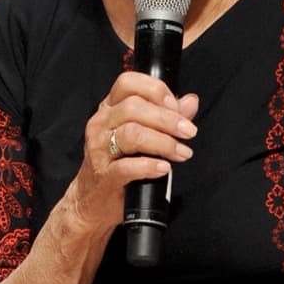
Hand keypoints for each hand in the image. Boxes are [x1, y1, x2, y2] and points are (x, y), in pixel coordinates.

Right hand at [67, 71, 198, 230]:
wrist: (92, 201)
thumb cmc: (117, 163)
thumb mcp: (140, 134)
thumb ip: (165, 115)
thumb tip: (190, 101)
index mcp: (109, 109)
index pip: (128, 82)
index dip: (155, 89)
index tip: (176, 105)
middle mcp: (101, 124)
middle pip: (134, 107)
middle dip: (167, 119)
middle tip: (188, 132)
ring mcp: (99, 149)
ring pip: (131, 133)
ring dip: (163, 142)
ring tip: (181, 152)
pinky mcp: (104, 175)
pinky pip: (127, 166)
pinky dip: (150, 166)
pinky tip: (164, 168)